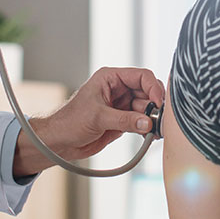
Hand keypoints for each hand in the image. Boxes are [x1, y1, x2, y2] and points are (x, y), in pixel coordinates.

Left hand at [13, 67, 165, 175]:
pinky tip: (149, 135)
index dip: (153, 88)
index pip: (141, 76)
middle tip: (159, 119)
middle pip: (147, 91)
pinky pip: (141, 121)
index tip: (159, 103)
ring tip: (155, 129)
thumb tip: (147, 122)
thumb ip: (124, 120)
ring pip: (146, 107)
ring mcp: (121, 105)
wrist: (60, 141)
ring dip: (152, 118)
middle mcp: (118, 89)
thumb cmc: (70, 121)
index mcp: (111, 78)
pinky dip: (147, 127)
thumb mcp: (98, 117)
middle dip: (155, 104)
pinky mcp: (122, 120)